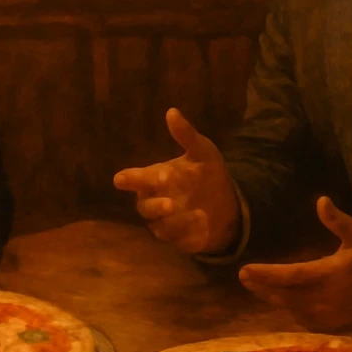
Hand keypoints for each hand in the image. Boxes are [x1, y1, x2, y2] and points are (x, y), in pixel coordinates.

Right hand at [113, 107, 240, 253]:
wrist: (229, 201)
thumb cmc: (207, 173)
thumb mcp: (201, 151)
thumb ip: (186, 135)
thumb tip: (172, 111)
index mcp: (154, 178)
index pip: (133, 179)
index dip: (130, 180)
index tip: (122, 179)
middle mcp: (155, 201)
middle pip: (143, 207)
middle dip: (155, 205)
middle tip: (170, 202)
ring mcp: (166, 223)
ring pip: (160, 227)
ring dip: (176, 222)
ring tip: (198, 213)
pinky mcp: (180, 240)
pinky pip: (179, 240)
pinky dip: (190, 234)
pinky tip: (204, 224)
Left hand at [238, 196, 351, 331]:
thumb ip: (339, 221)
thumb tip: (321, 201)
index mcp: (328, 274)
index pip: (289, 275)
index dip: (265, 274)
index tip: (244, 270)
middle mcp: (323, 298)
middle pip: (283, 295)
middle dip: (261, 287)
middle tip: (243, 277)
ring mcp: (327, 316)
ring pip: (291, 309)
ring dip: (273, 299)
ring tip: (257, 287)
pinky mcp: (331, 326)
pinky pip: (303, 320)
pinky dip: (290, 310)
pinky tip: (282, 302)